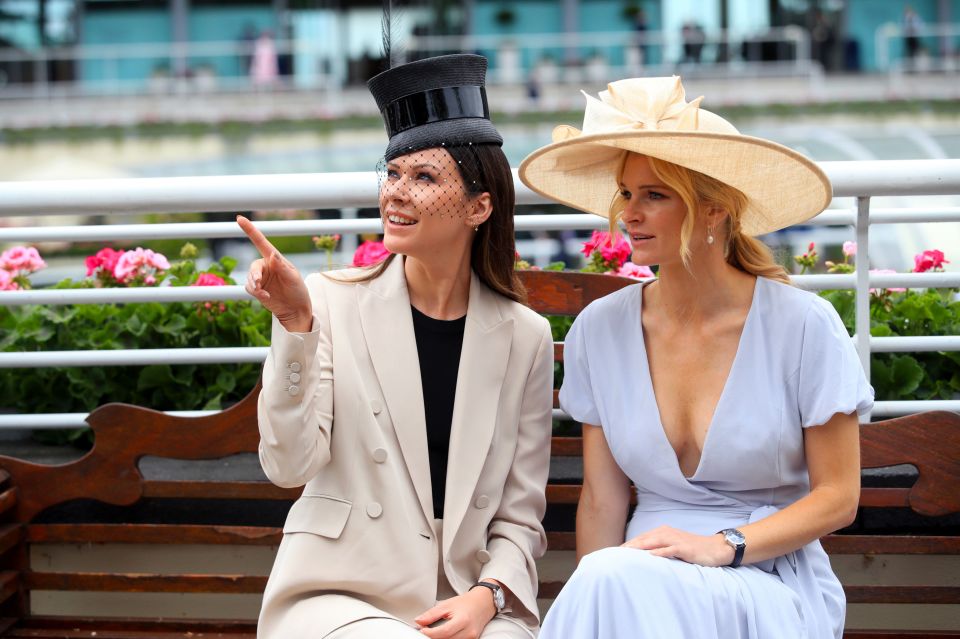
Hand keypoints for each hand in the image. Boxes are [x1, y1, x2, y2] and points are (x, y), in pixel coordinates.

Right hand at [237, 215, 312, 331]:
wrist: (295, 309)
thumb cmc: (298, 291)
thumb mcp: (293, 278)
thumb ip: (282, 267)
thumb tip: (272, 254)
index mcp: (275, 259)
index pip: (261, 242)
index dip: (250, 230)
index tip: (239, 218)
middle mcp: (266, 266)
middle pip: (253, 266)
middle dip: (254, 275)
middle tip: (258, 283)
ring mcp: (260, 278)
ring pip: (249, 278)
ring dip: (254, 285)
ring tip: (263, 293)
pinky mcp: (256, 289)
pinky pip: (249, 288)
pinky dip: (255, 292)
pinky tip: (266, 296)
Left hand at [415, 587, 495, 638]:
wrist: (483, 603)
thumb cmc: (467, 603)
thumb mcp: (447, 604)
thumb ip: (432, 614)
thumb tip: (419, 621)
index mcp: (463, 620)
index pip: (444, 632)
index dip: (431, 633)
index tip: (422, 630)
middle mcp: (469, 632)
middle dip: (433, 637)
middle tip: (425, 632)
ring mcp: (471, 638)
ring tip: (434, 633)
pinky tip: (443, 635)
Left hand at [622, 525, 734, 566]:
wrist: (715, 548)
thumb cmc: (693, 548)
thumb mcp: (673, 546)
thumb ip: (659, 547)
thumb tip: (643, 555)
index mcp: (663, 532)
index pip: (642, 538)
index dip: (629, 544)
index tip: (616, 551)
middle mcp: (667, 533)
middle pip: (644, 539)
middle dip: (630, 545)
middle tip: (616, 553)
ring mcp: (676, 540)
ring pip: (654, 542)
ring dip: (640, 546)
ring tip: (627, 553)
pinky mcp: (685, 548)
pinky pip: (670, 550)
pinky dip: (660, 552)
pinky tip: (651, 556)